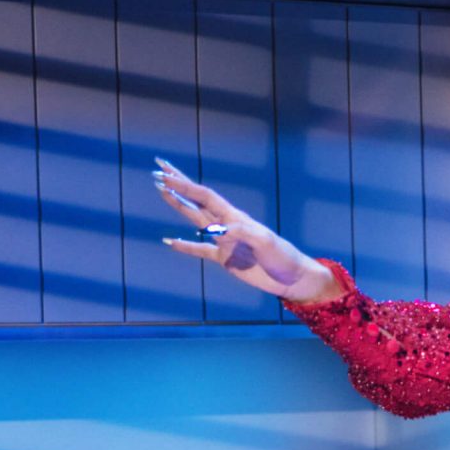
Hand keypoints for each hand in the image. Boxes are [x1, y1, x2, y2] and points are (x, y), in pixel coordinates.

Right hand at [152, 159, 343, 303]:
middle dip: (177, 185)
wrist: (292, 278)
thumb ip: (240, 233)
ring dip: (178, 206)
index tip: (165, 174)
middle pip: (196, 200)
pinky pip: (200, 250)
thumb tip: (213, 230)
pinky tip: (170, 241)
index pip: (204, 196)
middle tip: (157, 171)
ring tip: (162, 191)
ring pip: (195, 219)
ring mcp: (224, 241)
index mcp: (235, 216)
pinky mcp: (225, 259)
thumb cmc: (282, 257)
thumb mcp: (264, 242)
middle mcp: (226, 224)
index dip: (183, 185)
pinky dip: (185, 246)